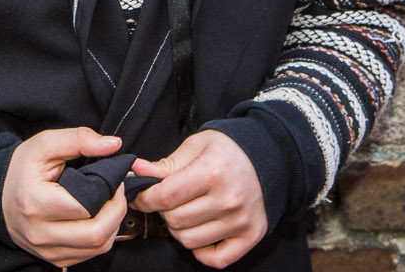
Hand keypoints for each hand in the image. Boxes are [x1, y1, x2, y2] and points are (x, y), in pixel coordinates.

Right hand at [1, 127, 128, 267]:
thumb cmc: (22, 170)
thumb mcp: (44, 145)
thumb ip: (78, 139)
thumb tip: (113, 144)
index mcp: (35, 203)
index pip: (86, 206)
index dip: (109, 192)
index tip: (114, 179)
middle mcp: (40, 233)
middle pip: (96, 234)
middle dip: (117, 212)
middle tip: (117, 193)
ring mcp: (47, 250)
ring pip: (98, 247)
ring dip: (113, 225)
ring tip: (109, 204)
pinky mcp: (54, 259)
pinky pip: (90, 254)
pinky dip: (102, 237)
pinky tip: (98, 218)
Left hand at [129, 130, 265, 267]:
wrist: (267, 158)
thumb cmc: (227, 150)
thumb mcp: (196, 146)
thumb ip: (166, 164)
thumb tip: (137, 171)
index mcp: (213, 172)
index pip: (166, 196)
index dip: (145, 198)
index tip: (141, 196)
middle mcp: (230, 200)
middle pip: (176, 220)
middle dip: (163, 211)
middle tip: (167, 200)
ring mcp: (241, 221)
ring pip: (190, 241)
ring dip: (179, 229)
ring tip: (184, 212)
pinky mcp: (251, 236)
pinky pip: (215, 259)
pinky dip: (201, 251)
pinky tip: (200, 230)